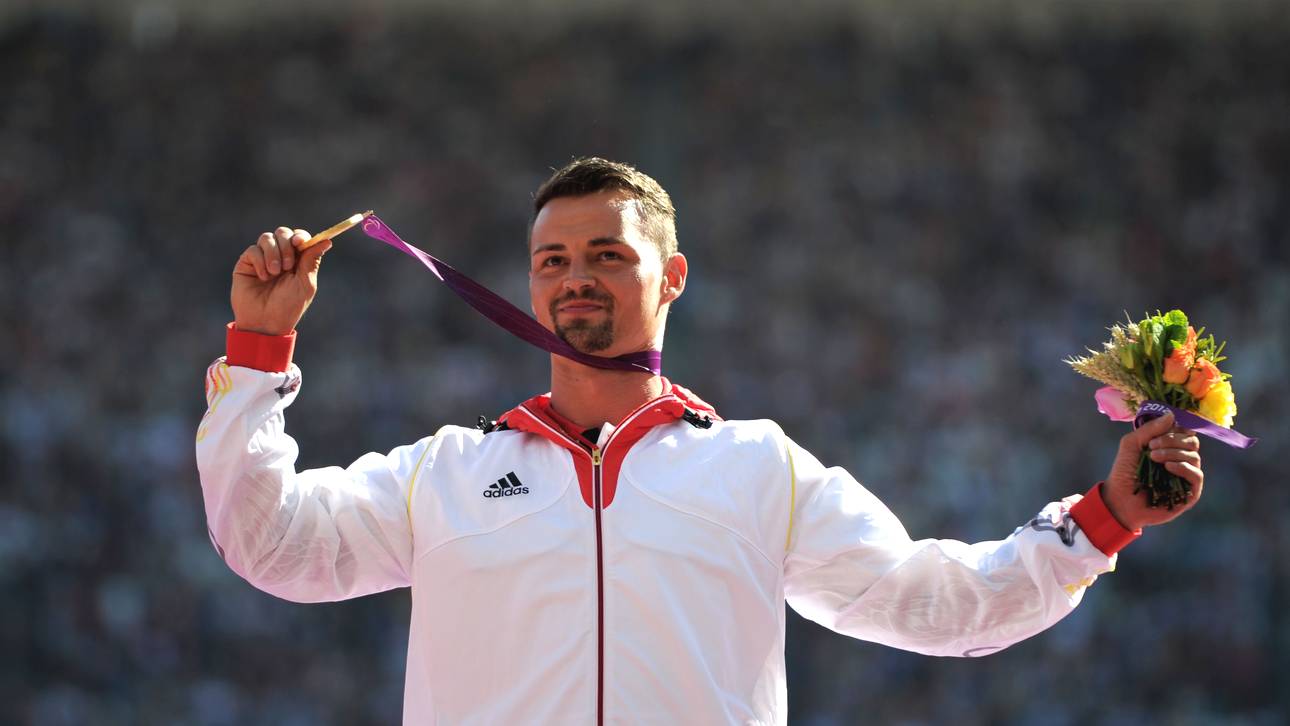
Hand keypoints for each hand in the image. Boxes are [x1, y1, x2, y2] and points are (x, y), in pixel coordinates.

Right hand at [231, 227, 332, 334]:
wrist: (265, 322)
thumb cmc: (288, 306)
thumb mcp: (305, 284)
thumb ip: (312, 261)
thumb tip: (327, 240)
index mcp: (297, 260)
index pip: (300, 237)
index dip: (300, 236)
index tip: (300, 243)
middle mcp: (280, 256)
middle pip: (283, 232)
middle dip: (286, 245)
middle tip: (288, 266)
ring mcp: (263, 258)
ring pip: (267, 238)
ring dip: (273, 254)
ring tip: (274, 273)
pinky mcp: (247, 263)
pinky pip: (253, 249)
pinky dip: (260, 261)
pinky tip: (263, 277)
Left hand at [1102, 411, 1202, 529]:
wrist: (1119, 500)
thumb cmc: (1124, 472)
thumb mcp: (1131, 444)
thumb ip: (1150, 429)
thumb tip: (1172, 414)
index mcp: (1170, 447)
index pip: (1185, 431)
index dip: (1174, 429)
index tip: (1155, 435)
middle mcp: (1181, 460)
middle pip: (1192, 441)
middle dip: (1173, 440)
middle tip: (1152, 447)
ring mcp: (1187, 476)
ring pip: (1194, 456)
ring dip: (1173, 453)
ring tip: (1153, 458)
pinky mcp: (1190, 492)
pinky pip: (1196, 475)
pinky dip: (1183, 467)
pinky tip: (1168, 467)